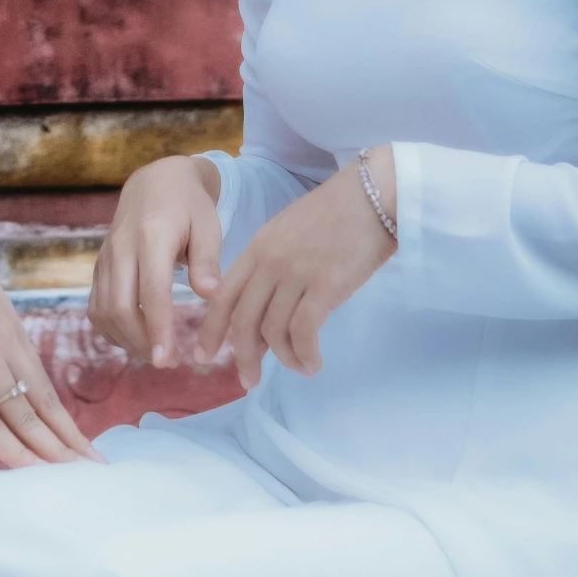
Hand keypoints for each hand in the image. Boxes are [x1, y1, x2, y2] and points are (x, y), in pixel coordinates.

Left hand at [0, 190, 102, 467]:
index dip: (13, 455)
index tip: (37, 482)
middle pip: (22, 414)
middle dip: (53, 452)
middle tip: (83, 484)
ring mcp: (3, 339)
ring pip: (40, 396)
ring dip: (66, 431)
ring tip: (91, 462)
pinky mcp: (15, 326)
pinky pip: (39, 373)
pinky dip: (57, 403)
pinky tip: (71, 424)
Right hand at [90, 154, 222, 367]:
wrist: (155, 182)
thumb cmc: (189, 206)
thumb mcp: (208, 225)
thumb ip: (208, 261)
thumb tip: (209, 295)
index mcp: (151, 236)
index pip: (152, 292)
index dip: (158, 329)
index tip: (167, 361)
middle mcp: (121, 248)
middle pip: (120, 307)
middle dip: (141, 342)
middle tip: (167, 362)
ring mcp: (106, 257)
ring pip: (103, 310)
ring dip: (125, 340)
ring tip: (154, 353)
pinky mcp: (99, 265)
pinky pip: (96, 305)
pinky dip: (111, 329)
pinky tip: (134, 338)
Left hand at [195, 150, 395, 387]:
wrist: (374, 195)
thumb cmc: (337, 215)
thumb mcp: (290, 233)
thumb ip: (272, 268)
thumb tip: (266, 317)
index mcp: (258, 247)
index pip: (223, 294)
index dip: (211, 328)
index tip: (204, 355)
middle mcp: (270, 261)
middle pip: (243, 319)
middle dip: (241, 356)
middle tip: (249, 381)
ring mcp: (296, 273)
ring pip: (272, 330)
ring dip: (283, 359)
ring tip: (299, 368)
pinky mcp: (325, 285)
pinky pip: (303, 332)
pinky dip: (305, 355)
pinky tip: (313, 363)